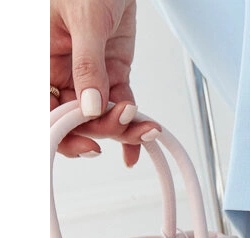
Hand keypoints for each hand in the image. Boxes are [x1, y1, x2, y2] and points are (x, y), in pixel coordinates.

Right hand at [50, 0, 157, 164]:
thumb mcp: (84, 19)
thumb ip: (87, 64)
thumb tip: (89, 106)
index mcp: (41, 59)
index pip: (45, 109)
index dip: (63, 133)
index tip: (88, 144)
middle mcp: (61, 72)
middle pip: (76, 120)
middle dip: (102, 129)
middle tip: (124, 124)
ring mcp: (88, 77)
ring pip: (101, 117)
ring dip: (124, 129)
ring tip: (145, 127)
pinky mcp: (112, 75)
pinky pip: (121, 106)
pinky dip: (134, 124)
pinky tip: (146, 136)